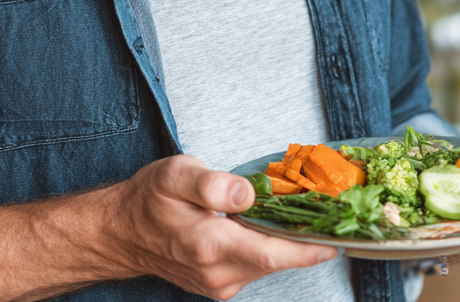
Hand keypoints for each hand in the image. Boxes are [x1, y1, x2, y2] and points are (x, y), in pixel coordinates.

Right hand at [103, 154, 335, 298]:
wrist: (121, 232)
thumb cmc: (148, 198)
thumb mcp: (175, 175)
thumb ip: (213, 184)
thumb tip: (248, 192)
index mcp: (210, 244)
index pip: (272, 253)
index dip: (308, 248)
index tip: (338, 240)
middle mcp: (218, 273)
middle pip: (275, 260)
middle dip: (303, 239)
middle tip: (328, 214)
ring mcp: (218, 284)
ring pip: (265, 265)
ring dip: (285, 244)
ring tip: (301, 214)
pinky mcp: (217, 285)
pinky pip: (253, 267)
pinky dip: (266, 249)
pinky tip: (267, 226)